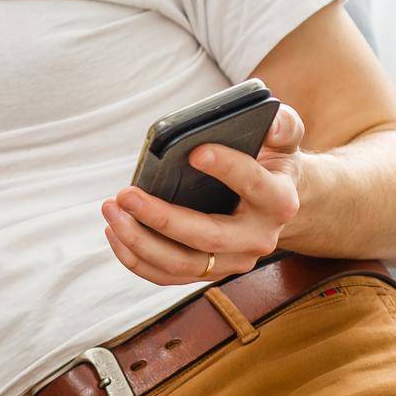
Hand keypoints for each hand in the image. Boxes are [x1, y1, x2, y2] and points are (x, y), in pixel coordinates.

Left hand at [102, 104, 304, 285]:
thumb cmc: (268, 162)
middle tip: (126, 194)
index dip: (228, 169)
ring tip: (111, 208)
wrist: (272, 203)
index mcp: (279, 201)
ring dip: (140, 241)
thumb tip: (272, 120)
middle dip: (163, 218)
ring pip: (182, 264)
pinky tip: (114, 230)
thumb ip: (283, 124)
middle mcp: (258, 239)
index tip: (194, 152)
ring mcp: (232, 260)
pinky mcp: (208, 271)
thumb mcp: (283, 140)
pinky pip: (167, 275)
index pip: (254, 185)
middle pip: (209, 238)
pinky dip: (135, 258)